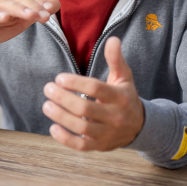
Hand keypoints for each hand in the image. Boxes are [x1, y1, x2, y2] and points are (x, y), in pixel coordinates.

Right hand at [0, 0, 60, 52]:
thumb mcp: (18, 23)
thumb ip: (35, 13)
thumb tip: (55, 4)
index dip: (39, 2)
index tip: (51, 10)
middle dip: (32, 6)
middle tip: (45, 16)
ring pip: (3, 3)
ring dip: (18, 9)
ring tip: (30, 16)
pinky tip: (4, 18)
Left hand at [42, 37, 143, 151]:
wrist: (140, 127)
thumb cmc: (126, 97)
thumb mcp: (124, 77)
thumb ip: (116, 59)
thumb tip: (112, 39)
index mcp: (120, 97)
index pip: (95, 88)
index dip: (75, 82)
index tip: (59, 77)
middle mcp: (115, 116)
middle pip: (84, 108)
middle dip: (62, 98)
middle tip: (48, 89)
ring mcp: (107, 133)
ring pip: (81, 127)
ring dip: (60, 117)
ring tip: (46, 105)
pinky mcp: (100, 146)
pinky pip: (81, 146)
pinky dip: (65, 139)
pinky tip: (53, 127)